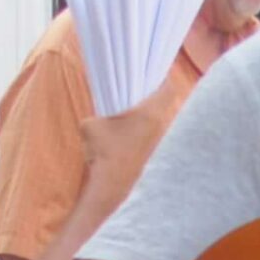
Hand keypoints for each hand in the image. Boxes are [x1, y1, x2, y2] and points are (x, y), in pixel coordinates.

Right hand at [78, 67, 191, 199]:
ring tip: (134, 111)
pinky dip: (147, 130)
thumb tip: (96, 119)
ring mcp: (160, 141)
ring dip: (151, 114)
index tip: (154, 74)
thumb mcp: (90, 126)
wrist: (112, 185)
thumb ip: (96, 115)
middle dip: (155, 95)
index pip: (168, 87)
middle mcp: (161, 125)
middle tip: (141, 89)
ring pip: (162, 119)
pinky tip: (132, 133)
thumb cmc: (104, 152)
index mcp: (150, 112)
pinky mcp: (155, 154)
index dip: (163, 77)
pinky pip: (156, 134)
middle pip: (166, 102)